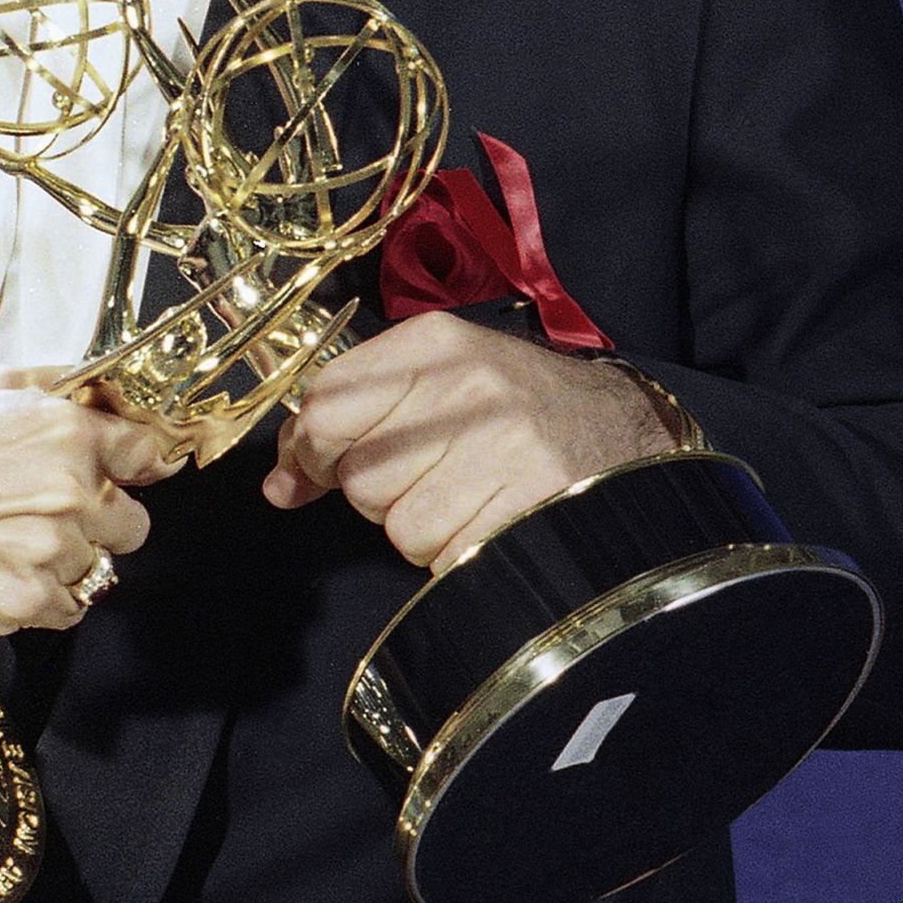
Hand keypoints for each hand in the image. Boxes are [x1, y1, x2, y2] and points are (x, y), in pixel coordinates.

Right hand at [0, 374, 160, 636]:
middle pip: (133, 523)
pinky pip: (68, 610)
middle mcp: (71, 491)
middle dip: (102, 523)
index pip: (146, 454)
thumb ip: (57, 382)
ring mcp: (52, 551)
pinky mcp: (29, 601)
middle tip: (47, 517)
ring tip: (5, 543)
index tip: (129, 475)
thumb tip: (106, 387)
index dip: (137, 467)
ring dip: (64, 563)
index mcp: (66, 432)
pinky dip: (42, 600)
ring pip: (96, 568)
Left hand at [262, 317, 674, 571]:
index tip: (312, 469)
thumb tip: (279, 486)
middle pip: (360, 476)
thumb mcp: (433, 381)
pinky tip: (491, 519)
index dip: (306, 451)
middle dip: (379, 494)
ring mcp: (504, 447)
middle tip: (427, 476)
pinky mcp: (531, 504)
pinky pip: (447, 556)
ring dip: (422, 529)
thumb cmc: (510, 406)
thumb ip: (349, 418)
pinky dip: (458, 554)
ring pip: (400, 526)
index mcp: (433, 345)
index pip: (326, 404)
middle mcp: (467, 388)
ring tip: (467, 496)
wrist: (623, 429)